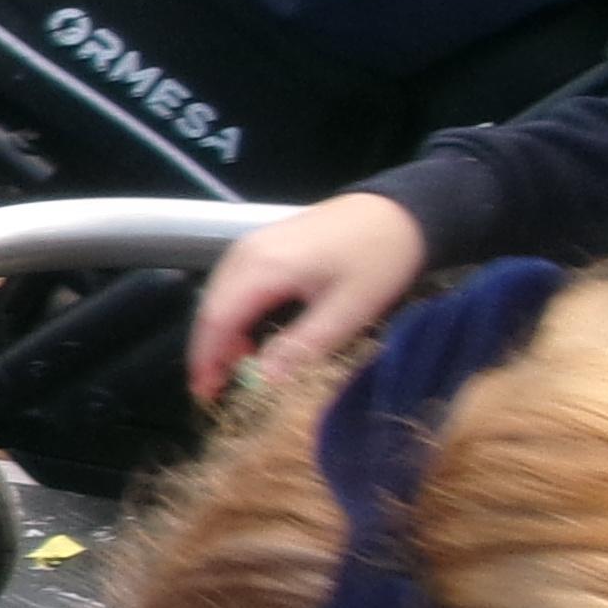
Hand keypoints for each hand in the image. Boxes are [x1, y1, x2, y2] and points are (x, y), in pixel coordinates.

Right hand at [188, 192, 431, 400]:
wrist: (400, 211)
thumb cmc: (379, 259)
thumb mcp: (348, 311)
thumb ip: (301, 347)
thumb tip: (262, 382)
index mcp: (263, 267)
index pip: (217, 320)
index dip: (207, 361)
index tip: (208, 395)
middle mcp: (245, 252)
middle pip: (210, 309)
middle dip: (210, 352)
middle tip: (220, 389)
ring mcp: (251, 245)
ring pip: (218, 297)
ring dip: (221, 335)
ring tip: (238, 368)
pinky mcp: (262, 245)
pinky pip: (232, 285)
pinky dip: (232, 315)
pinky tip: (251, 335)